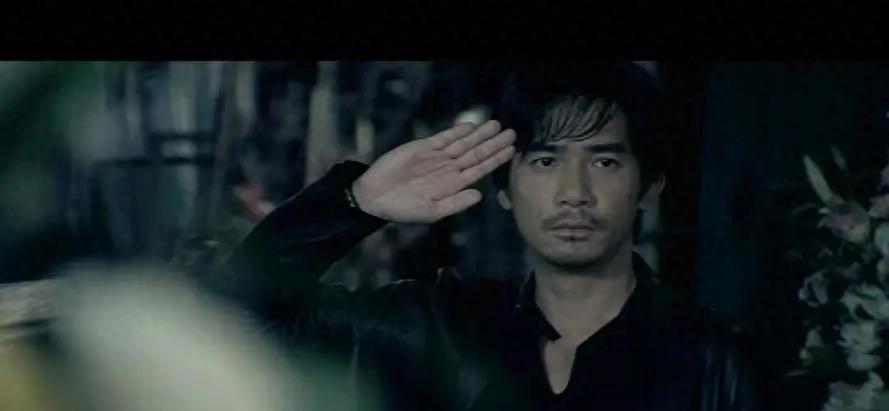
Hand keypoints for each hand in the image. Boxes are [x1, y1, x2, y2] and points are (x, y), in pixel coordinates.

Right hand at [351, 120, 514, 222]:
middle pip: (475, 153)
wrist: (375, 196)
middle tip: (511, 132)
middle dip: (493, 143)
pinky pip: (444, 138)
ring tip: (496, 125)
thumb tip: (479, 195)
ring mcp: (437, 157)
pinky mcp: (423, 147)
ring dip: (479, 134)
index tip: (511, 151)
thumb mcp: (432, 212)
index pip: (480, 170)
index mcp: (453, 185)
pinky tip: (470, 126)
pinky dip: (456, 132)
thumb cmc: (403, 208)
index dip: (495, 160)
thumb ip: (456, 203)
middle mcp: (449, 169)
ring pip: (463, 143)